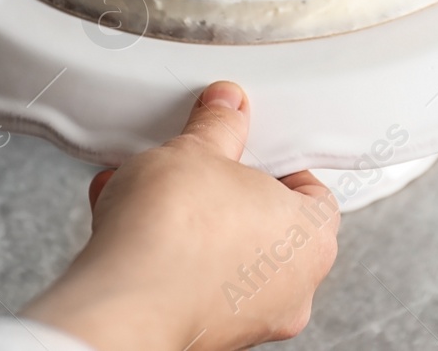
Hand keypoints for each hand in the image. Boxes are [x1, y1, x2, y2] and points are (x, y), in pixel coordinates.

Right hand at [24, 82, 339, 350]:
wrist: (124, 303)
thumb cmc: (176, 236)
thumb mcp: (198, 150)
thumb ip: (220, 125)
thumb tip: (226, 110)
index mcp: (312, 239)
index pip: (313, 192)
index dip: (275, 164)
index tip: (244, 150)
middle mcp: (292, 289)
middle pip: (265, 225)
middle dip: (222, 195)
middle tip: (195, 171)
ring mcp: (250, 319)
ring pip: (223, 256)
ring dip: (187, 224)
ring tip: (146, 194)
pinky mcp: (206, 334)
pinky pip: (191, 283)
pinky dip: (165, 256)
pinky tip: (127, 228)